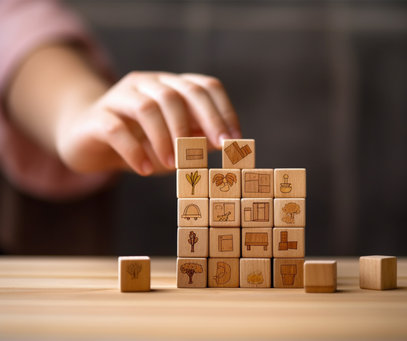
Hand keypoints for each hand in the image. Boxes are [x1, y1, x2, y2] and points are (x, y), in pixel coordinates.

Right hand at [56, 72, 240, 174]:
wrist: (87, 139)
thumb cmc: (139, 143)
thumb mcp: (173, 144)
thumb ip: (195, 142)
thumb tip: (221, 145)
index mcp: (171, 87)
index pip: (204, 86)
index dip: (222, 111)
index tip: (233, 141)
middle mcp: (147, 84)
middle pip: (179, 93)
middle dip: (201, 122)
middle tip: (210, 151)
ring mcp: (119, 97)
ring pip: (147, 108)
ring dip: (166, 139)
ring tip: (173, 166)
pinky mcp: (97, 117)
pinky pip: (117, 129)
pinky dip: (134, 151)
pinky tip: (143, 169)